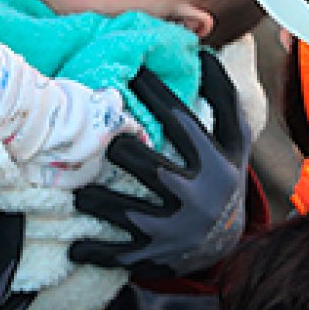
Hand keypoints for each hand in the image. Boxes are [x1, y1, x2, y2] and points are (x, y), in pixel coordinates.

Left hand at [70, 49, 250, 278]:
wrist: (228, 242)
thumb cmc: (222, 176)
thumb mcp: (234, 140)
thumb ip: (223, 97)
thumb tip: (203, 52)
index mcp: (214, 164)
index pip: (180, 123)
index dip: (153, 94)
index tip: (129, 73)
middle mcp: (197, 199)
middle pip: (150, 169)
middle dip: (121, 151)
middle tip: (102, 141)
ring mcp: (175, 231)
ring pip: (125, 212)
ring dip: (95, 199)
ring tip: (78, 190)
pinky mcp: (156, 257)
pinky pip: (118, 254)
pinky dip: (93, 251)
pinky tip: (74, 245)